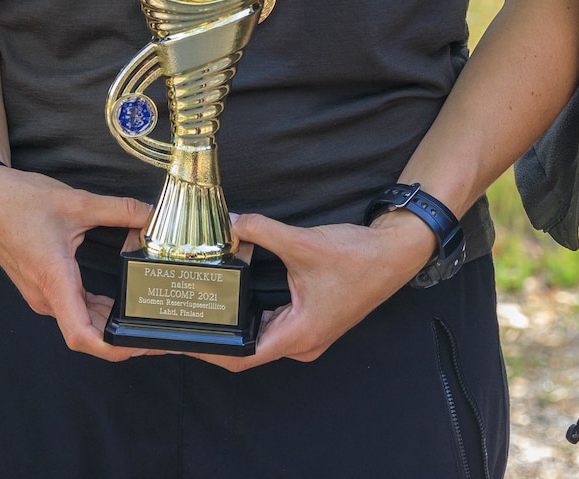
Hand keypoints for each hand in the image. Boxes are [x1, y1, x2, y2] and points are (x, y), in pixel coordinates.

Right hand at [0, 165, 152, 360]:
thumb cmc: (21, 202)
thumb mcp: (77, 201)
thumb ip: (120, 209)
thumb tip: (153, 215)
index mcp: (54, 280)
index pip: (81, 335)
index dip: (111, 349)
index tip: (138, 344)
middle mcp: (46, 296)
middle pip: (87, 333)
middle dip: (122, 338)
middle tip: (158, 330)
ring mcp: (42, 294)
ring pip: (80, 321)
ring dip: (109, 324)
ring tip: (143, 319)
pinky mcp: (42, 287)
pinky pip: (72, 308)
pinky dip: (95, 311)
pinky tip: (116, 302)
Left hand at [196, 210, 435, 370]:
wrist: (394, 254)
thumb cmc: (357, 258)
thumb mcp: (303, 242)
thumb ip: (263, 232)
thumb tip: (232, 223)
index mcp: (299, 335)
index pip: (243, 356)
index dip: (211, 351)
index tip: (184, 340)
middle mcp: (302, 343)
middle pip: (248, 350)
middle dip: (217, 336)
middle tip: (185, 319)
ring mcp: (308, 335)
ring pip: (261, 337)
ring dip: (236, 325)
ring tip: (204, 309)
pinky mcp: (311, 322)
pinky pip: (274, 326)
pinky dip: (254, 315)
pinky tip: (236, 298)